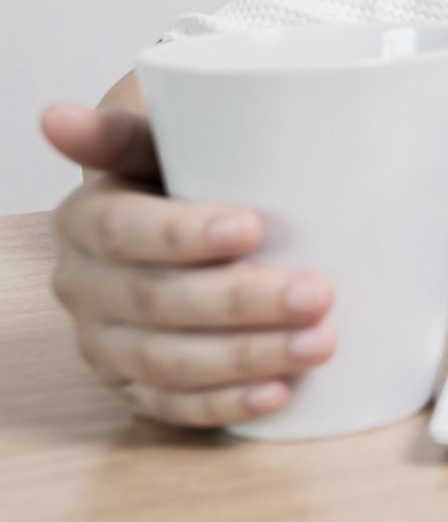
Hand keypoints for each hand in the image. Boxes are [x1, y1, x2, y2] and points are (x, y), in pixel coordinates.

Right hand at [40, 103, 336, 427]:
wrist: (173, 214)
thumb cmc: (178, 168)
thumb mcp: (157, 136)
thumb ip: (121, 127)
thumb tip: (54, 115)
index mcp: (86, 221)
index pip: (124, 232)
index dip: (183, 235)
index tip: (252, 228)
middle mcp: (85, 286)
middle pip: (157, 303)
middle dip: (240, 303)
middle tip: (319, 294)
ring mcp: (107, 343)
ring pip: (169, 362)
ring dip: (246, 358)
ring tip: (319, 344)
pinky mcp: (135, 385)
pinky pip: (174, 406)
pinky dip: (225, 405)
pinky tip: (278, 394)